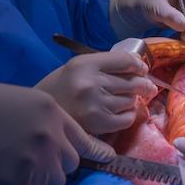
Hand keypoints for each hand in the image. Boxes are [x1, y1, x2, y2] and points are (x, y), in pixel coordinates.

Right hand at [0, 82, 114, 184]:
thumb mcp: (22, 101)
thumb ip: (48, 121)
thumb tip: (64, 143)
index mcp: (54, 112)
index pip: (88, 141)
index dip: (95, 153)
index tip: (106, 159)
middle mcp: (52, 136)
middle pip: (72, 164)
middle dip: (57, 166)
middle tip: (30, 162)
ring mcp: (39, 161)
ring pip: (56, 183)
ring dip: (41, 181)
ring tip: (14, 169)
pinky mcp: (22, 184)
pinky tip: (4, 179)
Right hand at [35, 52, 156, 134]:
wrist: (37, 115)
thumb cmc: (59, 88)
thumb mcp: (77, 68)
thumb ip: (104, 65)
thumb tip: (139, 67)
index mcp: (84, 64)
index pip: (125, 61)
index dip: (139, 65)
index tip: (142, 69)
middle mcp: (91, 83)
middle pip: (133, 81)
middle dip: (144, 84)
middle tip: (148, 87)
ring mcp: (95, 104)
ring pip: (131, 100)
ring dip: (132, 101)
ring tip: (125, 100)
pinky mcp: (98, 124)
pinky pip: (127, 119)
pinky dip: (128, 116)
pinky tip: (121, 113)